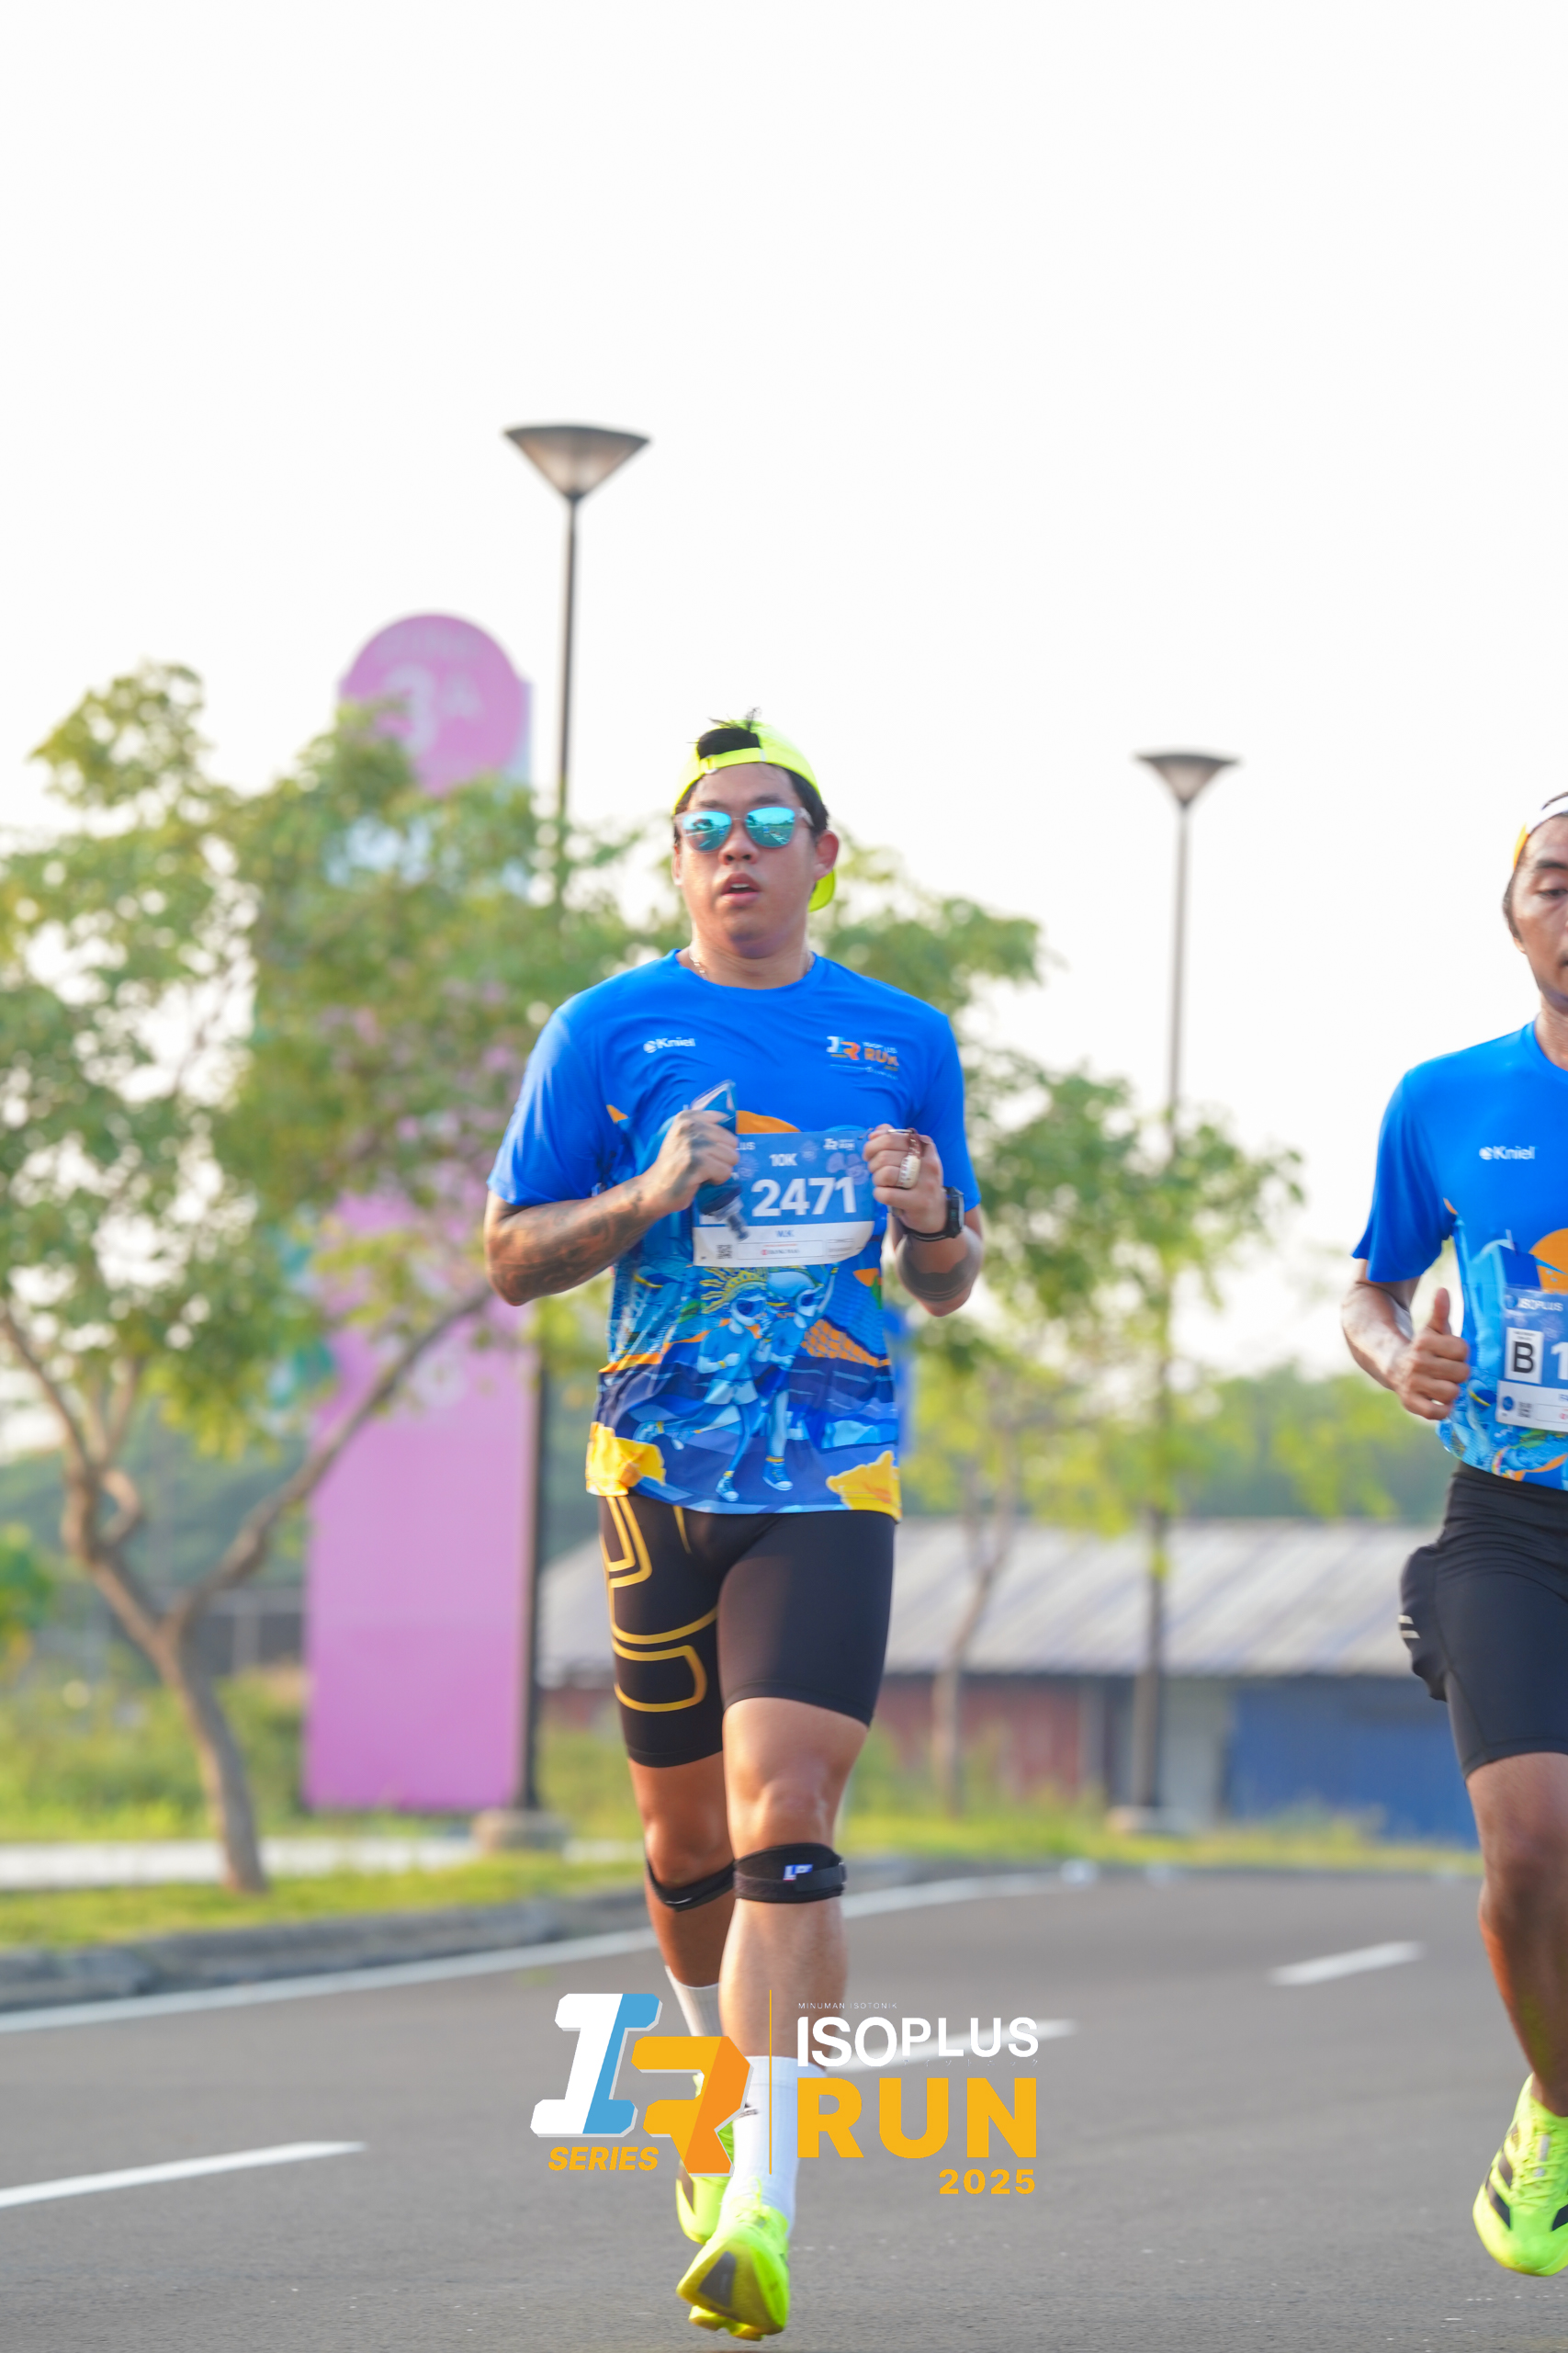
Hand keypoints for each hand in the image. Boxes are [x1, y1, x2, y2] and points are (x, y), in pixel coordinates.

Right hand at [641, 1109, 738, 1217]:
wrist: (655, 1189)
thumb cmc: (676, 1164)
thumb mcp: (687, 1137)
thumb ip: (707, 1128)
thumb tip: (737, 1124)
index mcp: (687, 1117)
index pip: (724, 1120)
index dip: (722, 1139)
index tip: (707, 1149)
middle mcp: (689, 1126)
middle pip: (732, 1141)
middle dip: (723, 1156)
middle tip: (704, 1164)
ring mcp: (692, 1144)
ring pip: (731, 1157)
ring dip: (721, 1169)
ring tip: (702, 1172)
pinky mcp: (696, 1163)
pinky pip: (725, 1171)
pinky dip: (718, 1179)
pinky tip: (701, 1180)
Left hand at [865, 1125, 947, 1236]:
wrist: (935, 1212)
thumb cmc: (917, 1182)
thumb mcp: (912, 1159)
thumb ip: (894, 1141)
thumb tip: (874, 1135)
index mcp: (925, 1149)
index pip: (894, 1136)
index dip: (876, 1143)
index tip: (872, 1152)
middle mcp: (928, 1164)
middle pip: (885, 1155)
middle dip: (873, 1163)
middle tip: (875, 1170)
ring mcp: (925, 1184)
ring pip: (885, 1173)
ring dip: (876, 1179)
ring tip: (881, 1183)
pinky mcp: (918, 1203)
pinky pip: (887, 1194)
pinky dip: (879, 1194)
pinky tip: (884, 1194)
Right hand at [1394, 1287, 1470, 1420]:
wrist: (1392, 1365)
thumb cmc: (1422, 1348)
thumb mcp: (1431, 1330)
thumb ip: (1440, 1312)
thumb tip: (1443, 1291)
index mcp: (1424, 1343)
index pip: (1462, 1350)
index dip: (1460, 1353)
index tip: (1451, 1354)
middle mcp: (1417, 1363)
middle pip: (1461, 1372)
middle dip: (1458, 1372)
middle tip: (1448, 1371)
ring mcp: (1413, 1383)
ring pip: (1452, 1393)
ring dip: (1451, 1390)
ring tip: (1443, 1384)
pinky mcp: (1410, 1402)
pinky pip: (1436, 1413)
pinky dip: (1442, 1410)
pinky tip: (1439, 1401)